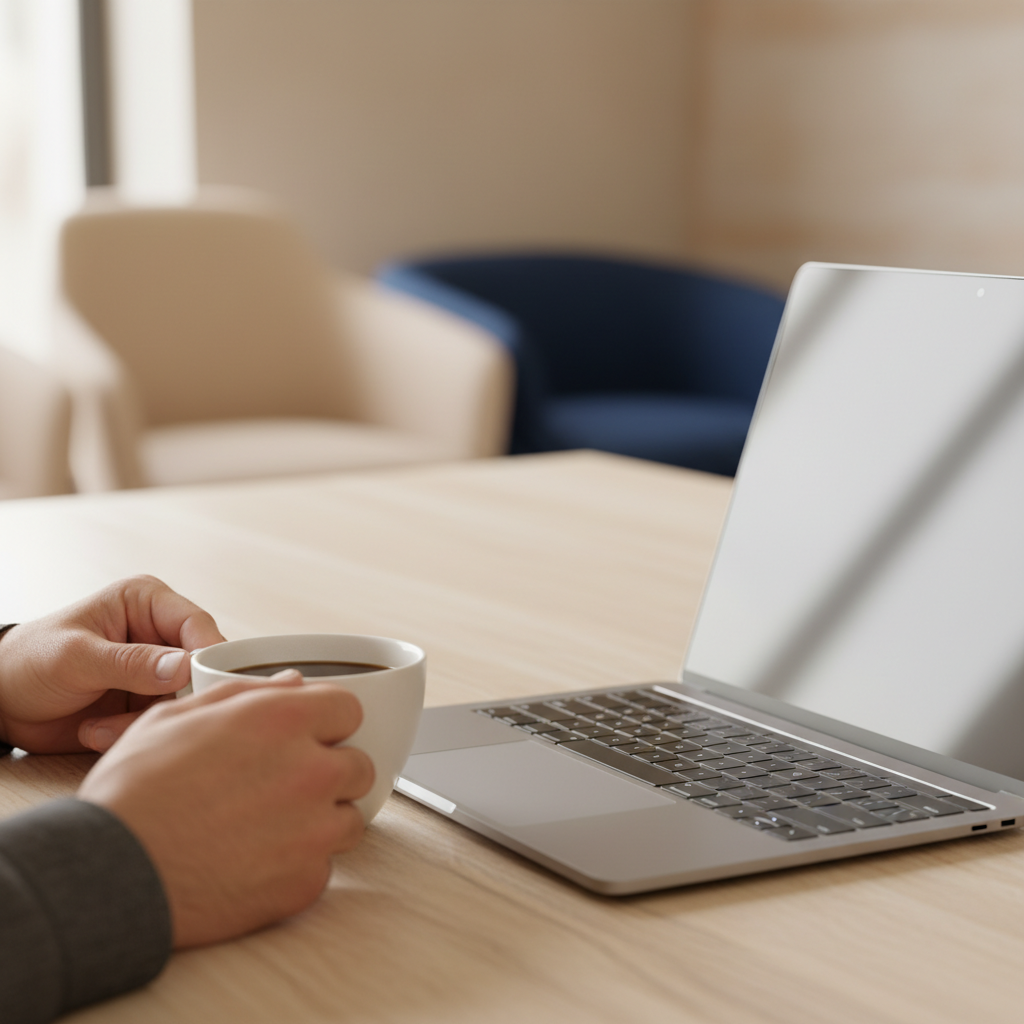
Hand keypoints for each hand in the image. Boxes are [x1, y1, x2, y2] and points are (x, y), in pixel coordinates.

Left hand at [0, 575, 224, 752]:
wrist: (1, 702)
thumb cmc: (30, 661)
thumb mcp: (76, 657)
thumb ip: (131, 662)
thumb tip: (184, 666)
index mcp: (146, 603)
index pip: (196, 624)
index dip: (205, 654)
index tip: (199, 684)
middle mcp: (158, 634)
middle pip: (196, 666)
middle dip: (170, 697)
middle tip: (141, 716)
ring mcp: (154, 670)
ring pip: (180, 700)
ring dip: (140, 720)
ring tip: (99, 728)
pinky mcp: (146, 701)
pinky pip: (160, 721)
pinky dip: (129, 732)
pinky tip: (95, 731)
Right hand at [78, 673, 373, 946]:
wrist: (112, 872)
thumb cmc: (134, 791)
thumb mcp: (177, 718)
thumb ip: (244, 695)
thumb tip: (290, 683)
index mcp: (282, 720)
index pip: (349, 709)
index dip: (327, 722)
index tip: (311, 736)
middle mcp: (310, 770)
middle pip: (359, 766)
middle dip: (331, 771)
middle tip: (287, 786)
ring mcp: (313, 830)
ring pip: (350, 819)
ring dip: (322, 821)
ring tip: (271, 827)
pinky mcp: (305, 882)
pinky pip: (324, 868)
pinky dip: (299, 867)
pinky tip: (258, 863)